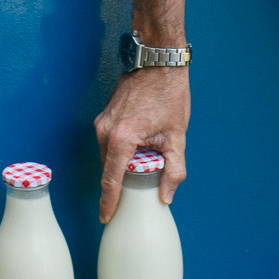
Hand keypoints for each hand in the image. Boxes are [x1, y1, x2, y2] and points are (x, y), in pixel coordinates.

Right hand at [93, 65, 187, 221]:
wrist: (158, 60)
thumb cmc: (168, 93)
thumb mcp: (176, 136)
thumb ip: (173, 170)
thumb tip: (166, 195)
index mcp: (121, 139)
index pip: (110, 181)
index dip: (109, 203)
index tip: (106, 217)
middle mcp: (105, 131)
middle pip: (108, 169)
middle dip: (118, 186)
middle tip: (132, 199)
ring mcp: (102, 121)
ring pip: (108, 156)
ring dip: (120, 166)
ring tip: (140, 172)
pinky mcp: (105, 115)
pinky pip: (108, 142)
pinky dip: (119, 152)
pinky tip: (137, 151)